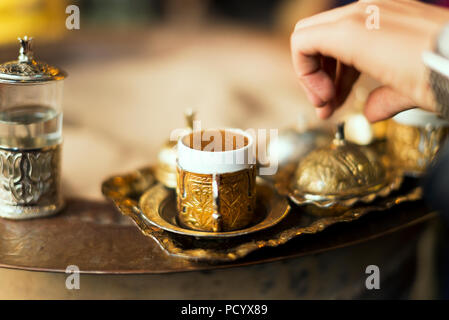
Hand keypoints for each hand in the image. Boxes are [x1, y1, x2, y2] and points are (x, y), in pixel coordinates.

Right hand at [290, 0, 448, 120]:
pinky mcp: (395, 14)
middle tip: (326, 102)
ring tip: (341, 99)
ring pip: (333, 34)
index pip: (302, 42)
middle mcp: (361, 13)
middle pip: (312, 37)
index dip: (304, 75)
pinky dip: (351, 56)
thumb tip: (371, 111)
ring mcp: (379, 10)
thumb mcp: (403, 94)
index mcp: (352, 31)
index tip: (323, 101)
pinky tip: (362, 82)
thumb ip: (377, 101)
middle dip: (313, 71)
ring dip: (331, 67)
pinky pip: (357, 31)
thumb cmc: (440, 72)